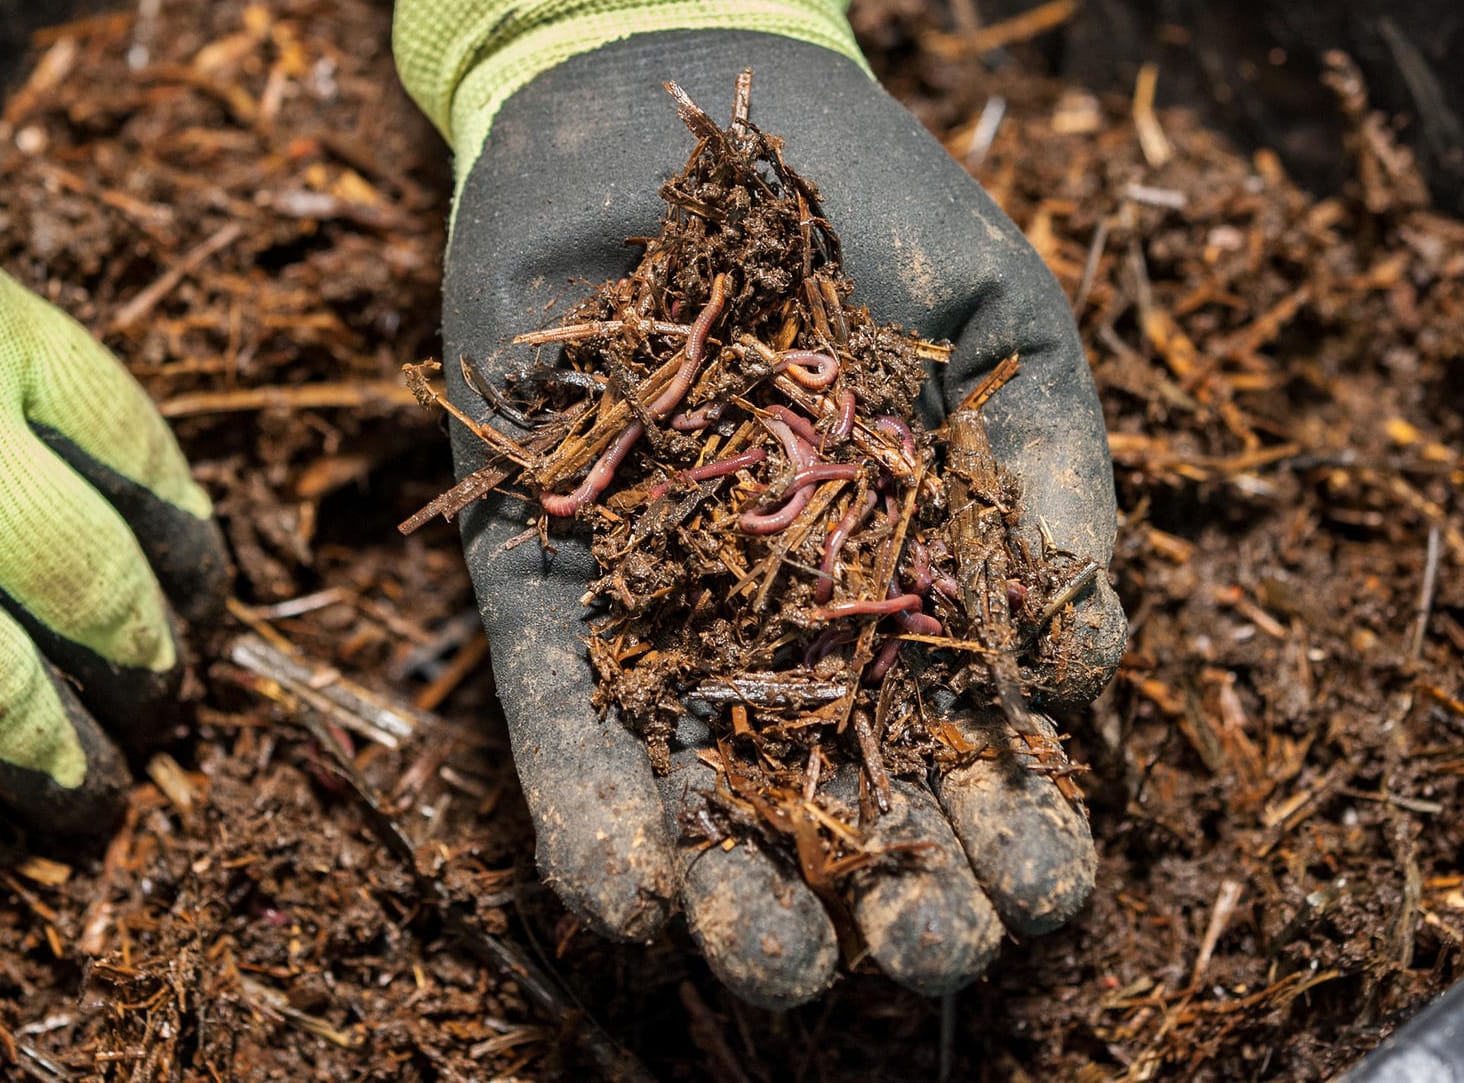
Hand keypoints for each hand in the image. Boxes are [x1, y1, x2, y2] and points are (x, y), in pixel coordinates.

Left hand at [405, 28, 1122, 1003]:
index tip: (1035, 871)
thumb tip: (1084, 677)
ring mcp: (671, 633)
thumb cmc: (860, 209)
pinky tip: (638, 892)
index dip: (1016, 842)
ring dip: (746, 913)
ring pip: (711, 821)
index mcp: (923, 607)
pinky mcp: (546, 607)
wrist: (661, 117)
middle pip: (856, 827)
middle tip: (924, 934)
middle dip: (899, 909)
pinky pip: (566, 744)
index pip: (980, 767)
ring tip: (773, 942)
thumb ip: (1056, 486)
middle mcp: (799, 646)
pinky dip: (597, 828)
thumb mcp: (1000, 327)